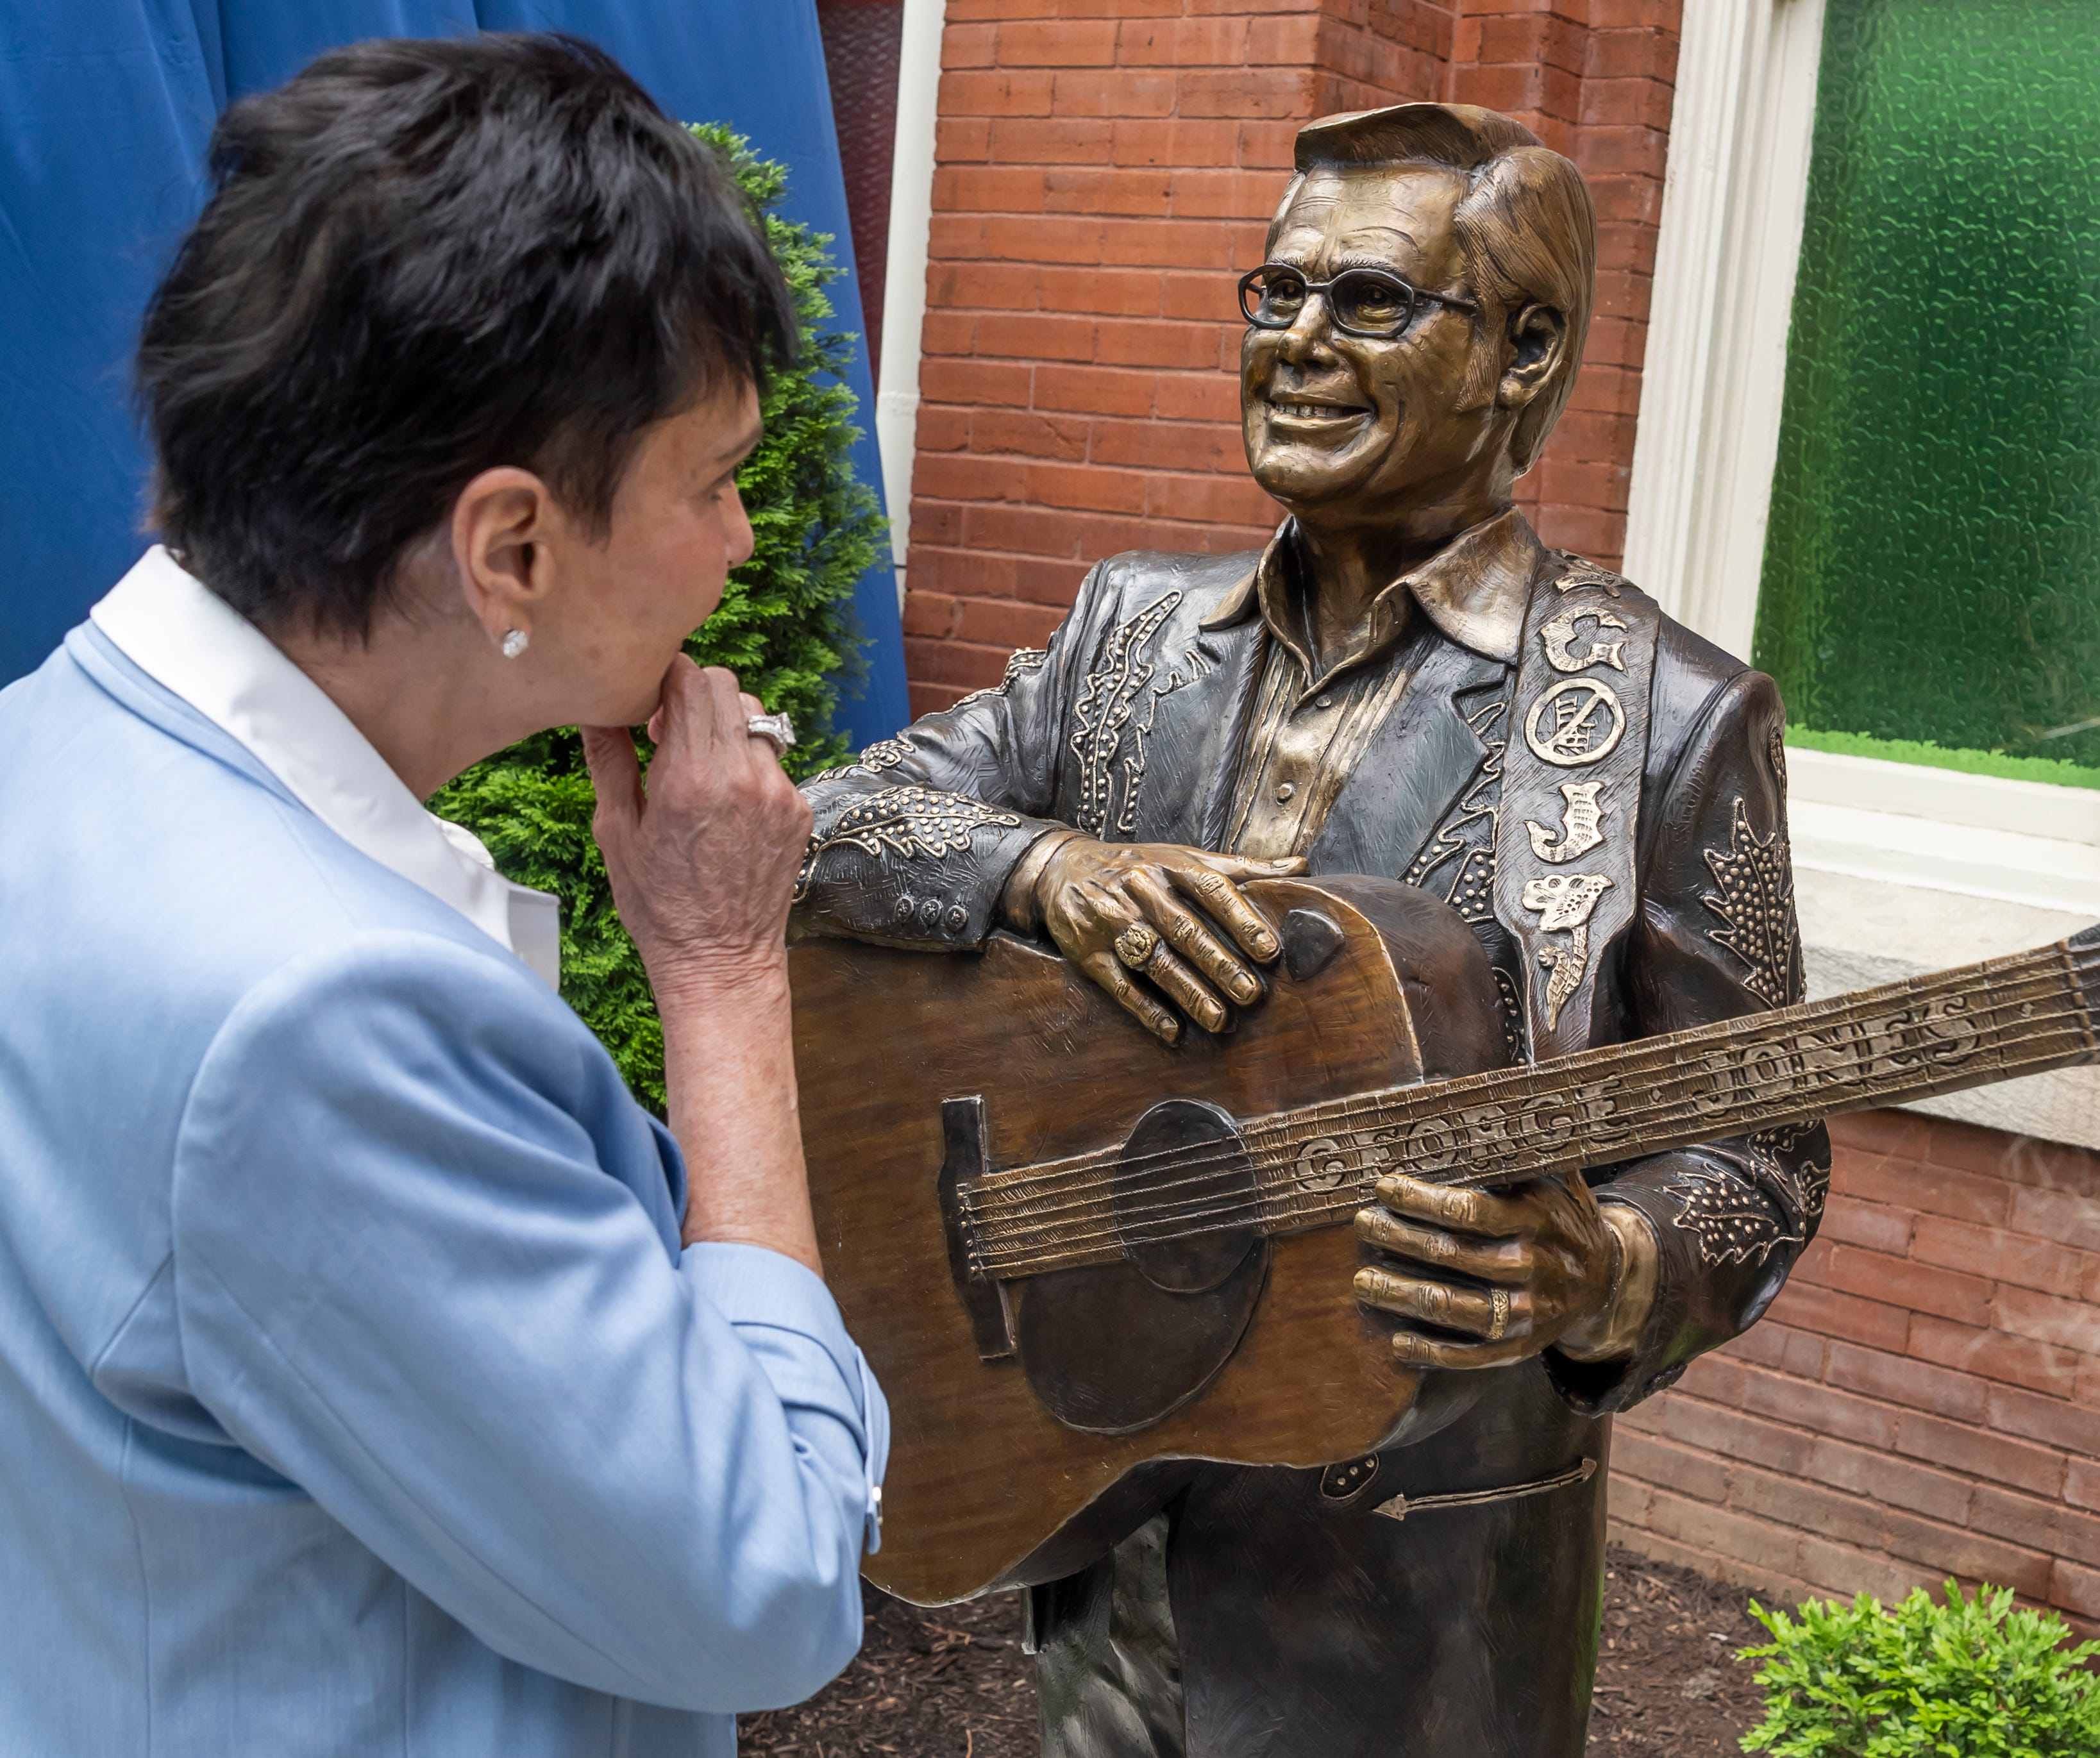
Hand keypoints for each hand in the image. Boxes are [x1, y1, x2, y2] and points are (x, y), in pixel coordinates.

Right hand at [584, 659, 820, 1271]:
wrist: (721, 960)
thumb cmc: (658, 903)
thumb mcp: (615, 831)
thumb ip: (610, 758)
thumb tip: (597, 705)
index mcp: (689, 777)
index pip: (689, 679)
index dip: (665, 678)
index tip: (647, 703)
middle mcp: (741, 775)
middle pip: (726, 686)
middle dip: (694, 695)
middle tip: (668, 733)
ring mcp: (778, 791)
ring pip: (755, 718)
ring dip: (724, 727)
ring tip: (698, 769)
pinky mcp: (799, 809)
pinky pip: (772, 760)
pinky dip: (747, 764)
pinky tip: (726, 803)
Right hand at [1006, 837, 1304, 1041]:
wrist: (1062, 869)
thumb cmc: (1139, 867)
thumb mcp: (1185, 858)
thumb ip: (1243, 868)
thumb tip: (1302, 868)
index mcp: (1171, 865)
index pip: (1211, 889)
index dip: (1241, 919)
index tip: (1270, 950)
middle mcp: (1141, 890)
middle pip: (1184, 929)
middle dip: (1219, 964)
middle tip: (1251, 995)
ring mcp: (1111, 922)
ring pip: (1154, 960)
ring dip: (1188, 991)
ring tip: (1220, 1020)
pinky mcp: (1087, 952)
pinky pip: (1119, 983)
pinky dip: (1146, 1008)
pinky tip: (1172, 1030)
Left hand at [1351, 1172, 1643, 1369]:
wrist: (1605, 1279)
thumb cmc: (1559, 1215)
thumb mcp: (1550, 1177)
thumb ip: (1514, 1152)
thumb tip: (1465, 1111)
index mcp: (1537, 1218)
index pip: (1469, 1210)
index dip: (1421, 1200)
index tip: (1384, 1187)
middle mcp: (1532, 1266)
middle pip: (1452, 1255)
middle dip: (1399, 1239)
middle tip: (1362, 1224)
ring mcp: (1526, 1312)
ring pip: (1453, 1307)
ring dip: (1402, 1295)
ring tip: (1362, 1281)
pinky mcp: (1520, 1347)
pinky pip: (1471, 1356)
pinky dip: (1432, 1351)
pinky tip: (1397, 1341)